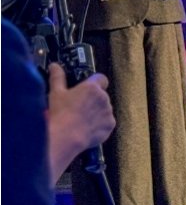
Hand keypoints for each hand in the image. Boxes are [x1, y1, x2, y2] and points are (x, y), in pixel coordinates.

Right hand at [46, 63, 114, 179]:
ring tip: (81, 120)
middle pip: (101, 96)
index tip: (87, 88)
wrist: (65, 137)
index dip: (94, 83)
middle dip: (92, 100)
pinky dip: (99, 125)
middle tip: (79, 107)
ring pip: (104, 109)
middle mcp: (103, 97)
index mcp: (92, 87)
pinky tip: (86, 128)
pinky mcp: (110, 125)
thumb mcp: (55, 94)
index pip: (100, 78)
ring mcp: (108, 111)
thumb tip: (55, 67)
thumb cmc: (60, 116)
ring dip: (96, 113)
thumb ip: (57, 77)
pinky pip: (107, 123)